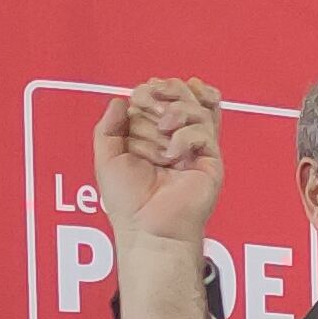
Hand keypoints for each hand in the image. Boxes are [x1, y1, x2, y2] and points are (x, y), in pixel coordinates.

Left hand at [95, 77, 222, 244]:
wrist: (147, 228)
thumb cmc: (128, 202)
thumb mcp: (107, 158)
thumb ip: (108, 127)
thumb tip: (119, 100)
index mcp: (153, 135)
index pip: (159, 96)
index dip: (149, 90)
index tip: (136, 100)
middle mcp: (175, 138)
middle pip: (182, 93)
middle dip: (164, 91)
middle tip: (148, 102)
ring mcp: (195, 148)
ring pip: (196, 107)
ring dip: (175, 110)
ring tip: (162, 128)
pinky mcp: (210, 161)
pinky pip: (203, 131)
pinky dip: (184, 137)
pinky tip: (172, 155)